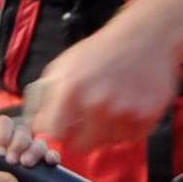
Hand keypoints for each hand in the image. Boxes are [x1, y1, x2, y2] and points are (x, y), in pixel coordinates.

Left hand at [0, 114, 55, 181]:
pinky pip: (50, 158)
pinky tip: (50, 161)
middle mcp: (14, 143)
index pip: (3, 124)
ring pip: (38, 144)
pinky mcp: (41, 168)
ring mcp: (29, 154)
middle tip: (12, 161)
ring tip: (26, 164)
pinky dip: (52, 157)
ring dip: (35, 151)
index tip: (0, 152)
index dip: (3, 133)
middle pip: (23, 133)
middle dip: (19, 144)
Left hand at [21, 20, 182, 155]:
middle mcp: (97, 104)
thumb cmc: (101, 51)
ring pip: (106, 143)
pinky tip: (126, 107)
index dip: (58, 130)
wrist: (146, 37)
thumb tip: (36, 125)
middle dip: (81, 134)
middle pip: (80, 145)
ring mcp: (124, 113)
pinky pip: (129, 138)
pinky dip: (126, 128)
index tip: (64, 125)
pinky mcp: (146, 117)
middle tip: (88, 119)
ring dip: (105, 131)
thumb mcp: (64, 65)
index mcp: (72, 89)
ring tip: (110, 107)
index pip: (54, 133)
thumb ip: (46, 97)